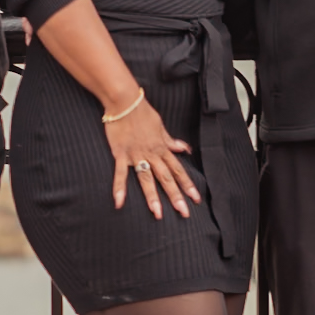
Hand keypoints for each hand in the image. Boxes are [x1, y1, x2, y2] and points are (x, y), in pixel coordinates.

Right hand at [105, 92, 198, 220]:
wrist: (124, 101)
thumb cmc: (142, 112)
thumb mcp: (161, 125)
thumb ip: (170, 140)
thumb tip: (184, 149)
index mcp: (162, 148)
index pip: (178, 170)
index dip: (188, 185)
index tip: (195, 199)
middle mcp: (152, 154)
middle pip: (166, 178)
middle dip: (176, 196)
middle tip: (184, 213)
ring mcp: (136, 155)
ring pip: (147, 179)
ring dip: (153, 197)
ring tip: (158, 214)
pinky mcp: (121, 154)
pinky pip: (120, 173)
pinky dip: (119, 188)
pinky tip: (119, 203)